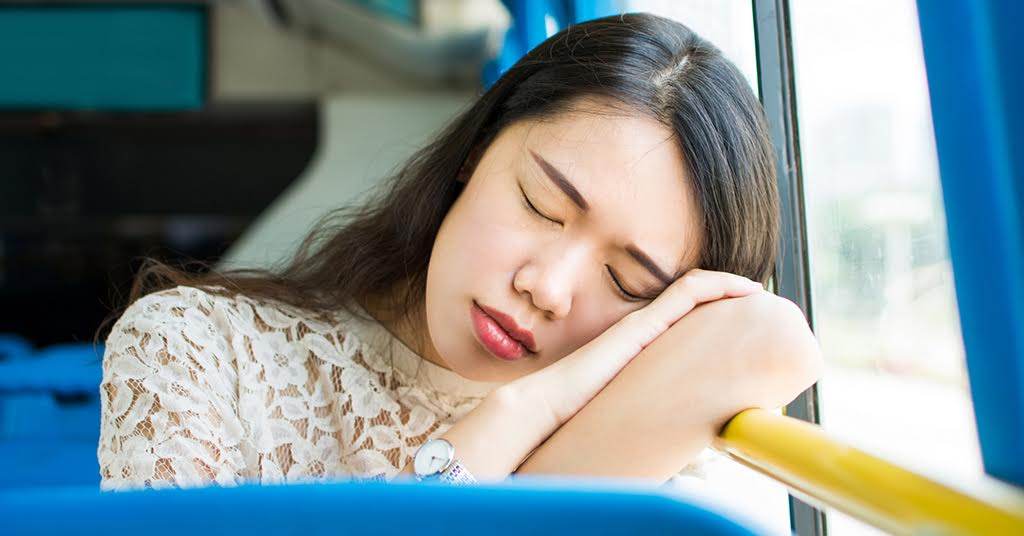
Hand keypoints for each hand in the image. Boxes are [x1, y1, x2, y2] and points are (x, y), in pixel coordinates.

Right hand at [507, 268, 765, 426]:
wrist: (547, 405)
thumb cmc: (577, 414)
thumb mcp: (623, 407)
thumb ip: (644, 410)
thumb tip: (677, 449)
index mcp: (639, 344)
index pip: (682, 315)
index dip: (714, 308)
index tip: (743, 318)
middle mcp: (643, 327)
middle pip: (692, 297)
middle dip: (726, 296)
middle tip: (758, 306)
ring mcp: (644, 322)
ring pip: (695, 287)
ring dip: (729, 286)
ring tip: (756, 291)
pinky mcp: (645, 324)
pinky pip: (690, 291)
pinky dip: (720, 284)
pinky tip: (745, 290)